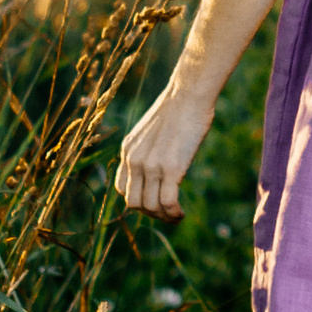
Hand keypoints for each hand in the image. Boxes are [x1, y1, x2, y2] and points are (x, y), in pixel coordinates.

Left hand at [115, 73, 213, 217]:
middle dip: (150, 213)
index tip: (155, 201)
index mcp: (128, 151)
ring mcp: (151, 165)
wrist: (188, 95)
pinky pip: (167, 203)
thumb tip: (156, 168)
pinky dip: (173, 214)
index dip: (138, 201)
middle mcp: (134, 160)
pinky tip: (181, 213)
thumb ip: (147, 151)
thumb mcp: (151, 131)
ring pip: (150, 207)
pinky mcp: (171, 168)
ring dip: (163, 217)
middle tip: (167, 213)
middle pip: (134, 203)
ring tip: (176, 216)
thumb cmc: (177, 109)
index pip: (122, 189)